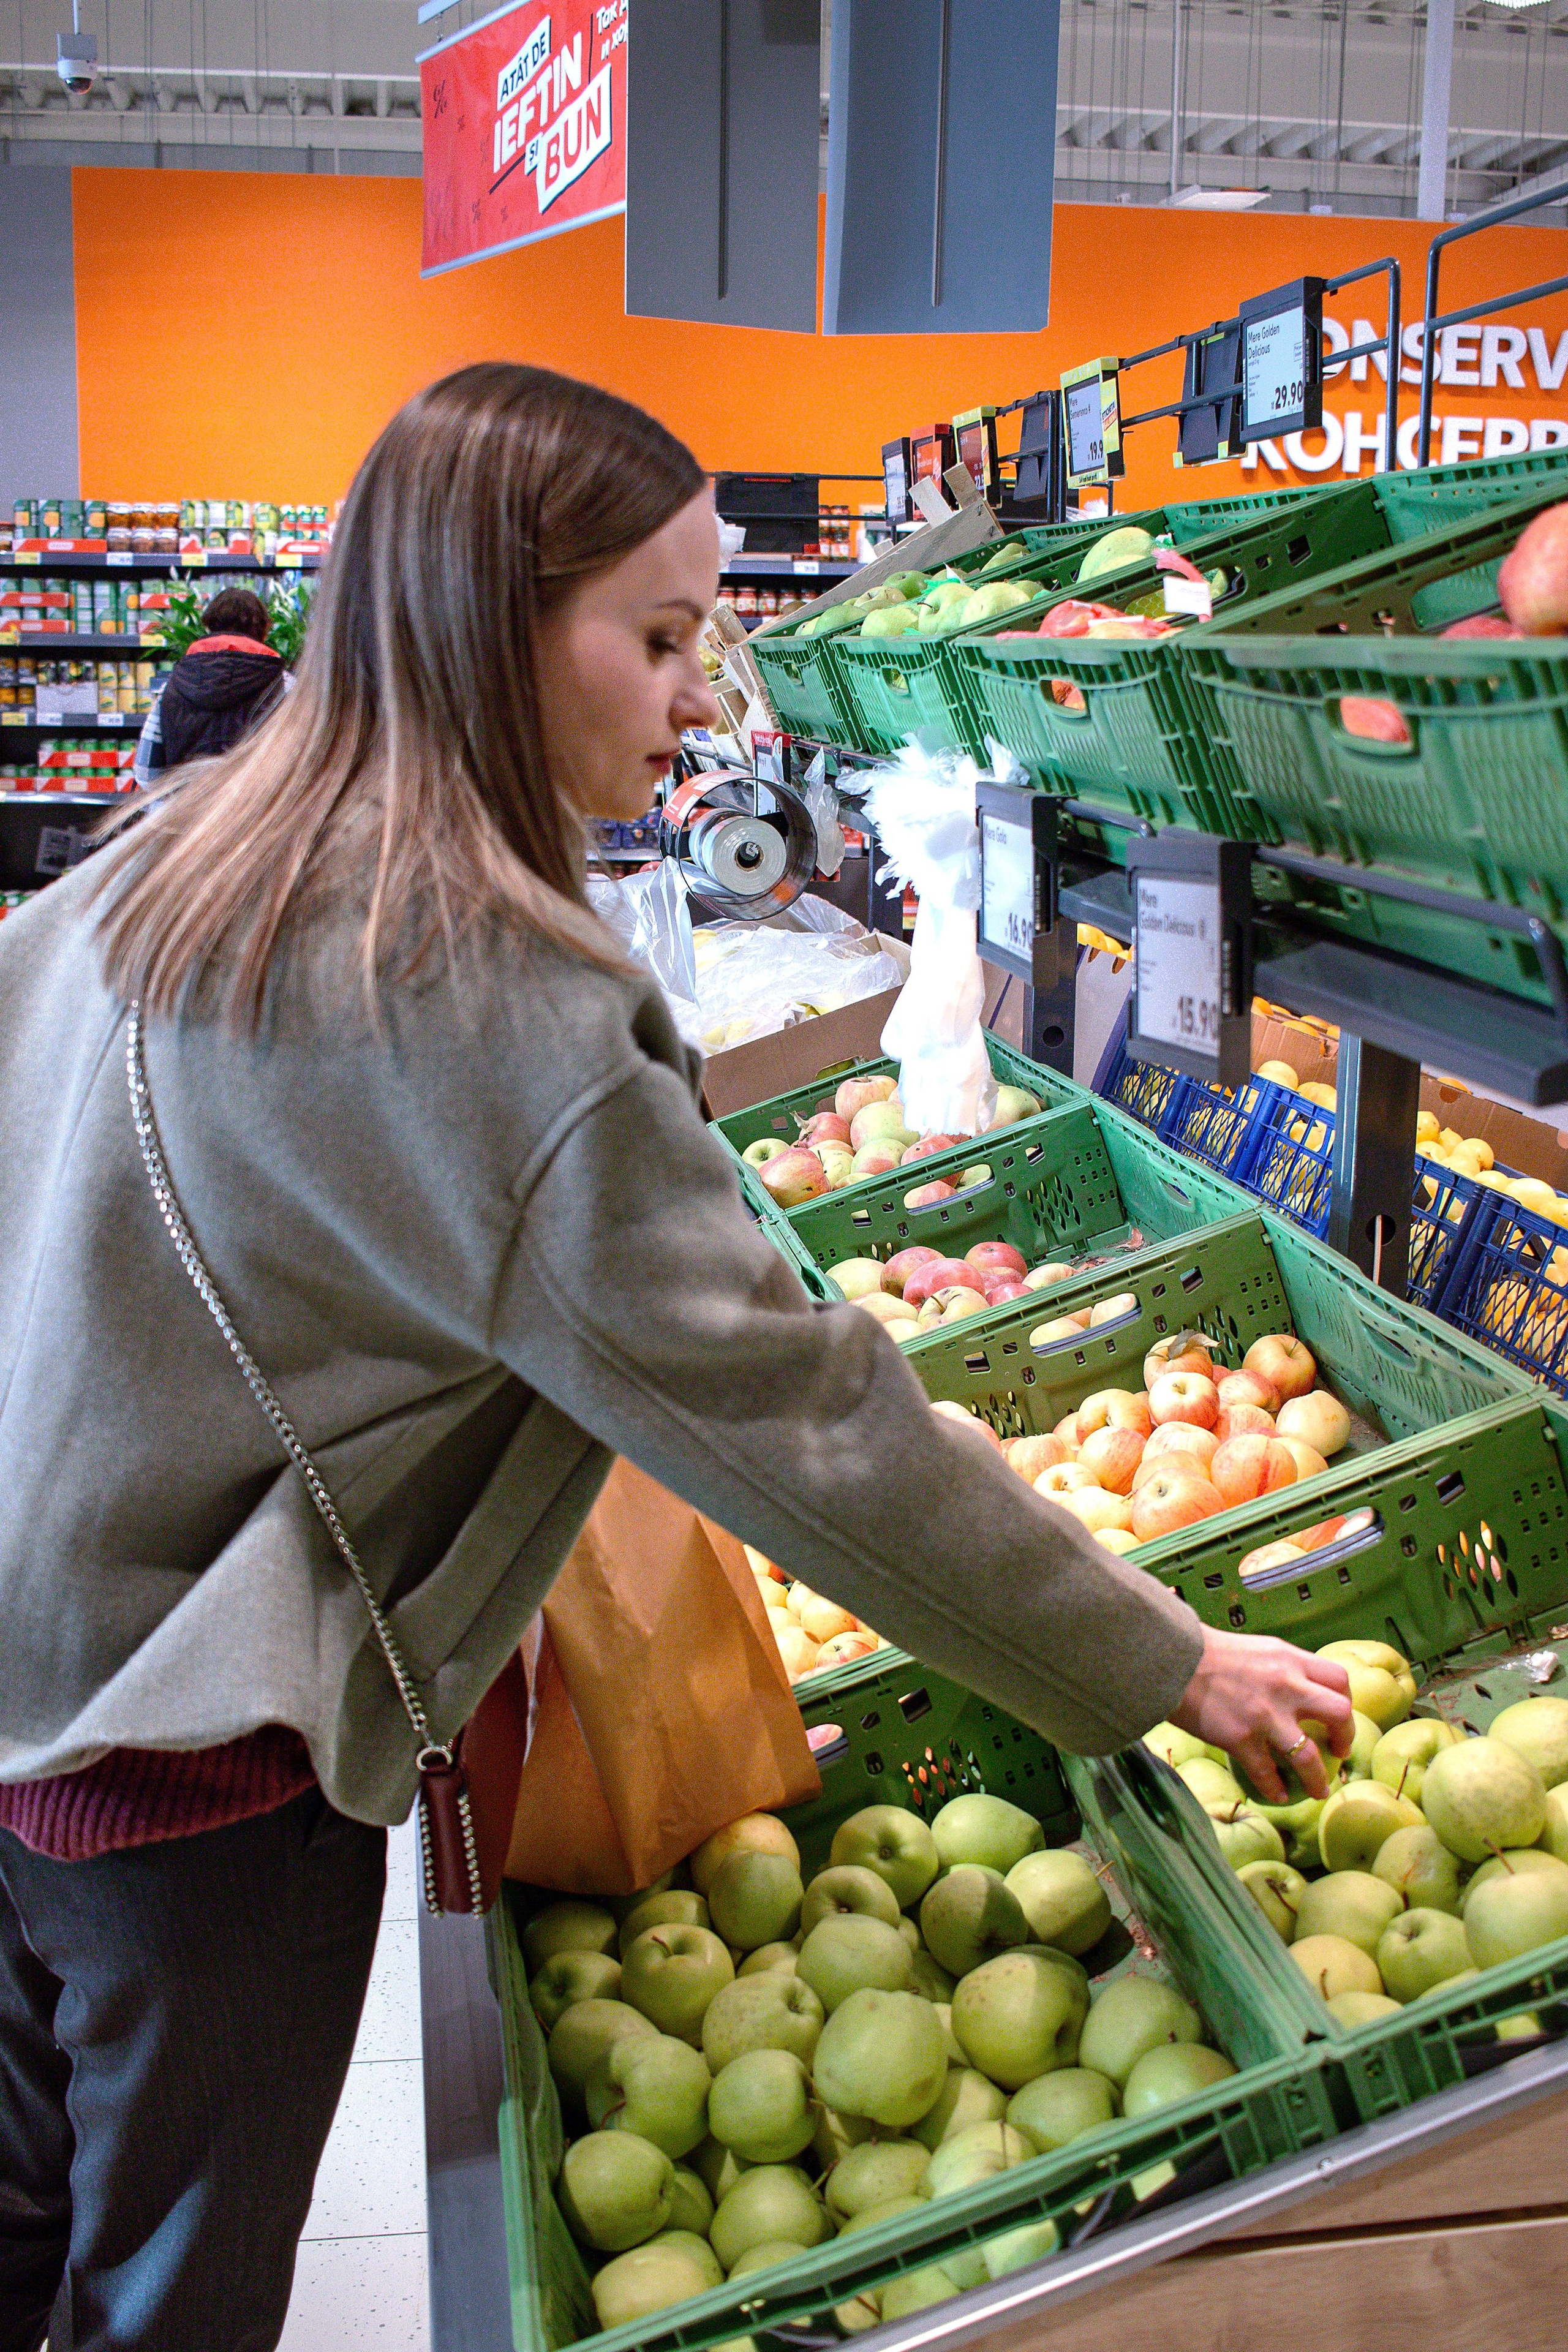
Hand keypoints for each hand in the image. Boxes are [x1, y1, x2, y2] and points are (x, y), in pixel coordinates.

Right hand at [1169, 1627, 1353, 1802]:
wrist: (1171, 1659)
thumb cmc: (1208, 1653)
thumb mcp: (1257, 1650)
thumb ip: (1280, 1668)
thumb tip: (1297, 1687)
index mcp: (1290, 1660)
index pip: (1338, 1679)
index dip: (1346, 1701)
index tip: (1339, 1718)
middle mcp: (1286, 1686)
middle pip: (1339, 1713)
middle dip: (1345, 1736)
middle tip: (1338, 1751)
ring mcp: (1265, 1715)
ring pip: (1309, 1756)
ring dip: (1318, 1779)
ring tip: (1320, 1791)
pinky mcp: (1241, 1738)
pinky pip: (1267, 1774)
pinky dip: (1275, 1789)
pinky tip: (1277, 1796)